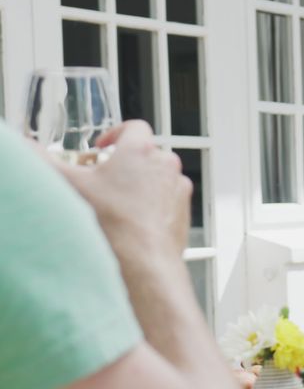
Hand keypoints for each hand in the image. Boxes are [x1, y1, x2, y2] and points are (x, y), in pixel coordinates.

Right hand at [52, 120, 191, 260]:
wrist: (144, 261)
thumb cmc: (114, 223)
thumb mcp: (71, 186)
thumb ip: (48, 163)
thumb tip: (35, 152)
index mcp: (142, 151)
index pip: (134, 127)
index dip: (115, 134)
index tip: (102, 146)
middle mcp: (166, 166)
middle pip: (145, 154)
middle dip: (125, 162)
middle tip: (104, 178)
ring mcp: (178, 189)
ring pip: (158, 177)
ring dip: (141, 184)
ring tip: (117, 201)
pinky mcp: (184, 212)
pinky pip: (167, 201)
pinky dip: (152, 205)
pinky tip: (133, 220)